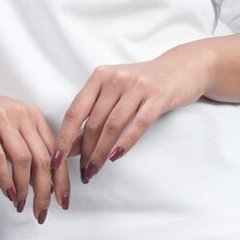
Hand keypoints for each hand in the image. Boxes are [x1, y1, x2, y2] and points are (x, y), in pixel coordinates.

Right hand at [0, 55, 68, 222]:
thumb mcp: (6, 126)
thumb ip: (22, 146)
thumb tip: (37, 178)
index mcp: (33, 116)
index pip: (56, 151)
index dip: (61, 179)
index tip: (62, 200)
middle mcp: (23, 116)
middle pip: (44, 159)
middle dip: (46, 190)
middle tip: (42, 211)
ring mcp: (2, 120)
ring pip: (24, 160)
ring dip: (25, 188)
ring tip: (22, 205)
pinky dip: (4, 179)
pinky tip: (7, 193)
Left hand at [58, 43, 215, 179]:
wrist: (182, 67)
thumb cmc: (142, 85)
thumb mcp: (114, 93)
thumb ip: (93, 114)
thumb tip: (70, 145)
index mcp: (99, 77)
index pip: (75, 111)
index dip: (63, 137)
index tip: (56, 159)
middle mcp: (116, 79)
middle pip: (93, 122)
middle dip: (85, 152)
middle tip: (82, 172)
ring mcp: (138, 86)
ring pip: (112, 126)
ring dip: (101, 153)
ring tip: (95, 170)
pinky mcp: (158, 96)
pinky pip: (138, 124)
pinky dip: (125, 143)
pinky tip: (115, 157)